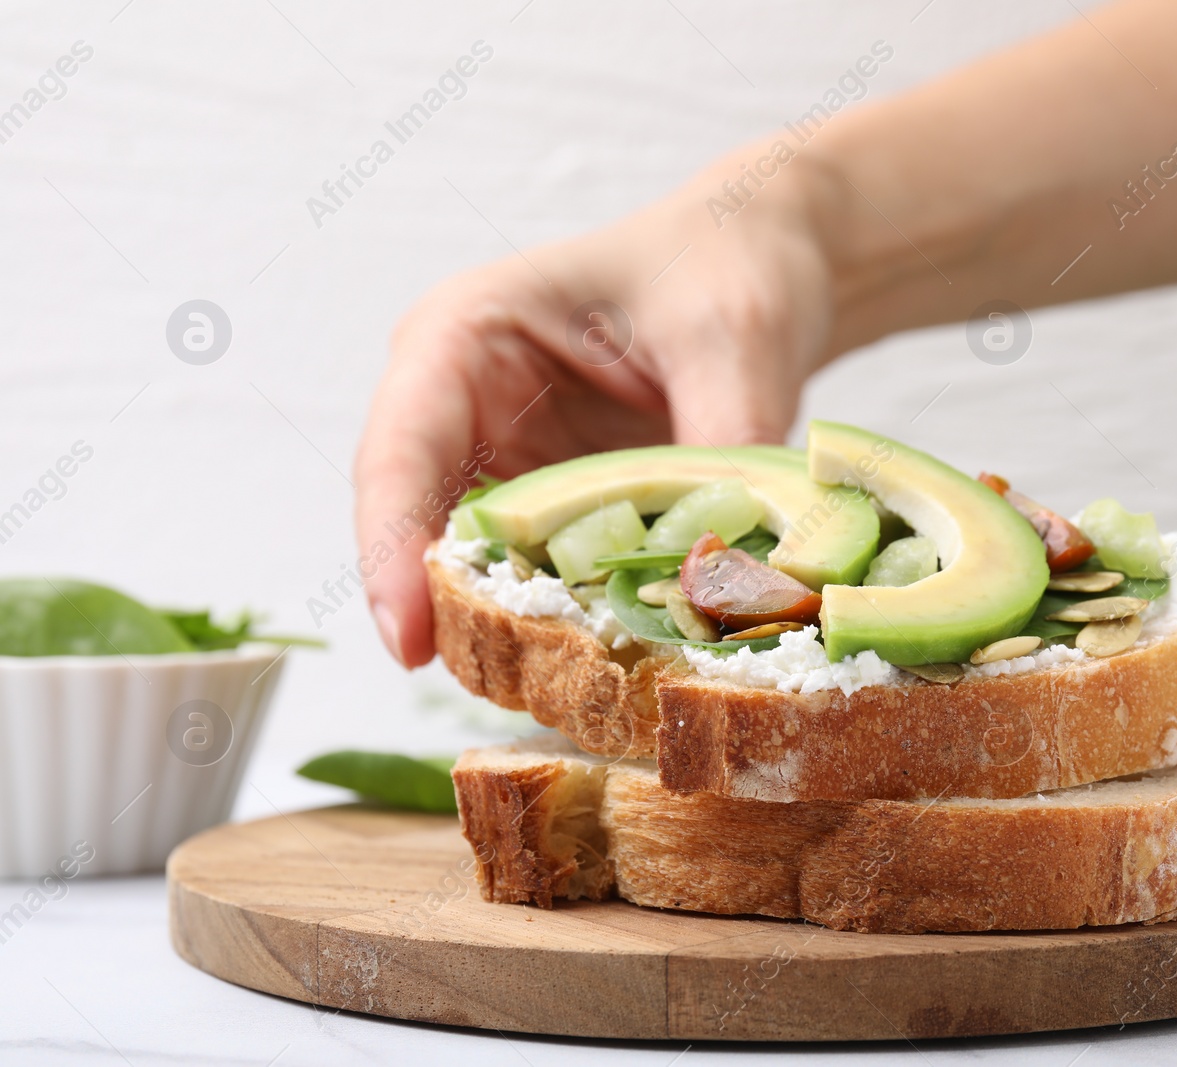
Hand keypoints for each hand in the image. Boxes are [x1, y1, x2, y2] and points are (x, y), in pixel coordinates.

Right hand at [354, 156, 834, 666]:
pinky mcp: (550, 504)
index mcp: (465, 333)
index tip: (410, 638)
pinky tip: (609, 661)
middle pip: (418, 525)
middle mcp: (462, 403)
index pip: (399, 450)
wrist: (764, 264)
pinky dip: (566, 618)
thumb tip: (736, 570)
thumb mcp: (731, 341)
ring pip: (475, 564)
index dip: (391, 549)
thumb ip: (722, 447)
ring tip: (563, 693)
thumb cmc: (727, 264)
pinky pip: (538, 574)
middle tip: (500, 692)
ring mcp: (503, 460)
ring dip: (511, 625)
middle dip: (452, 609)